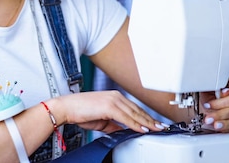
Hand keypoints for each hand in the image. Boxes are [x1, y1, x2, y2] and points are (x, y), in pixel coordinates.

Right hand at [48, 90, 165, 133]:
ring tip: (157, 129)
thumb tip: (123, 131)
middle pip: (138, 111)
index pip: (135, 109)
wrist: (66, 108)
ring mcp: (113, 100)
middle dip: (151, 120)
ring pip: (135, 114)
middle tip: (162, 127)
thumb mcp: (101, 121)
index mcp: (114, 97)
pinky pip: (126, 117)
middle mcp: (115, 96)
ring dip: (147, 122)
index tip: (155, 124)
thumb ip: (114, 125)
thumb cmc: (79, 112)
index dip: (146, 117)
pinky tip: (143, 129)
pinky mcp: (109, 106)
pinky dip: (136, 124)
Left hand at [199, 81, 228, 132]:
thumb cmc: (212, 92)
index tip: (207, 105)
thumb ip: (217, 89)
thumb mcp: (211, 89)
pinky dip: (226, 129)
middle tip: (208, 118)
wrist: (211, 98)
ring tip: (214, 125)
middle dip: (219, 115)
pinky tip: (219, 129)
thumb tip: (224, 91)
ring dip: (224, 124)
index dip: (219, 103)